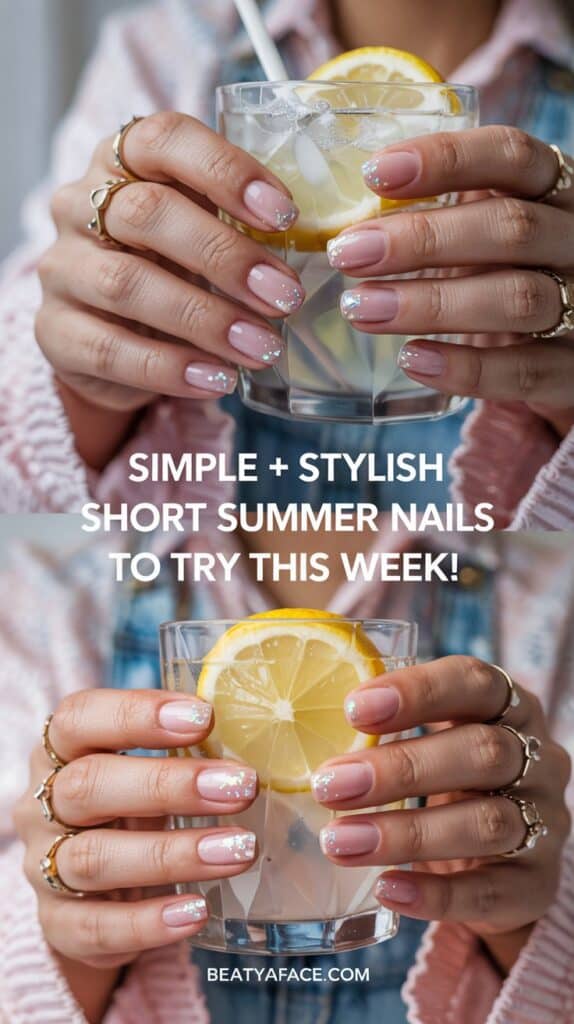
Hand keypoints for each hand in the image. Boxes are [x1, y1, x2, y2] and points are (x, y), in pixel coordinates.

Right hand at [13, 688, 257, 977]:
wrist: (91, 886)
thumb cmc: (132, 802)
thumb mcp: (148, 765)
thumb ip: (186, 747)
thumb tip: (264, 727)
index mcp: (62, 749)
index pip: (80, 718)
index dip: (136, 714)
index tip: (204, 716)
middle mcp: (43, 804)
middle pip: (88, 786)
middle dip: (168, 785)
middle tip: (241, 787)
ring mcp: (44, 867)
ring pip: (93, 859)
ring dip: (173, 854)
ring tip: (240, 849)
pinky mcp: (59, 925)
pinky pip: (95, 927)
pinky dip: (148, 922)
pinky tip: (198, 911)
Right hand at [35, 112, 301, 420]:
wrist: (109, 339)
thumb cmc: (170, 270)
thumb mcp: (202, 232)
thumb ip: (240, 225)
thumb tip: (318, 245)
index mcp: (122, 160)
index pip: (164, 139)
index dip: (225, 170)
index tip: (285, 214)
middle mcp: (80, 205)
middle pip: (147, 214)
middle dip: (225, 256)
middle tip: (285, 296)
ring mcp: (64, 269)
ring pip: (127, 284)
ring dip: (205, 318)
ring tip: (262, 347)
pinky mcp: (56, 332)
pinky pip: (110, 350)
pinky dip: (170, 368)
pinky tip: (217, 379)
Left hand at [311, 656, 570, 970]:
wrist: (503, 858)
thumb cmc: (449, 777)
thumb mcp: (432, 738)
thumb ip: (386, 725)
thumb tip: (296, 718)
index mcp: (508, 705)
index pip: (474, 682)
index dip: (417, 691)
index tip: (353, 708)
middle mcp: (537, 758)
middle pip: (482, 753)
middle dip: (400, 769)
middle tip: (329, 785)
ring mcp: (543, 822)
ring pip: (486, 824)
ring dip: (406, 834)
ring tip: (339, 842)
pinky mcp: (536, 885)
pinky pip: (489, 891)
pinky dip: (435, 894)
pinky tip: (386, 888)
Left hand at [329, 126, 573, 435]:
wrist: (569, 340)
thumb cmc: (509, 268)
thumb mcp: (488, 225)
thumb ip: (443, 211)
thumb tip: (346, 214)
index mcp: (556, 188)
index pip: (512, 156)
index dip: (447, 159)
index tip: (375, 173)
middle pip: (510, 229)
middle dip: (422, 240)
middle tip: (348, 253)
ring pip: (517, 298)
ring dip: (431, 304)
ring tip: (362, 308)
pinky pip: (526, 370)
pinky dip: (466, 367)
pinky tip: (412, 359)